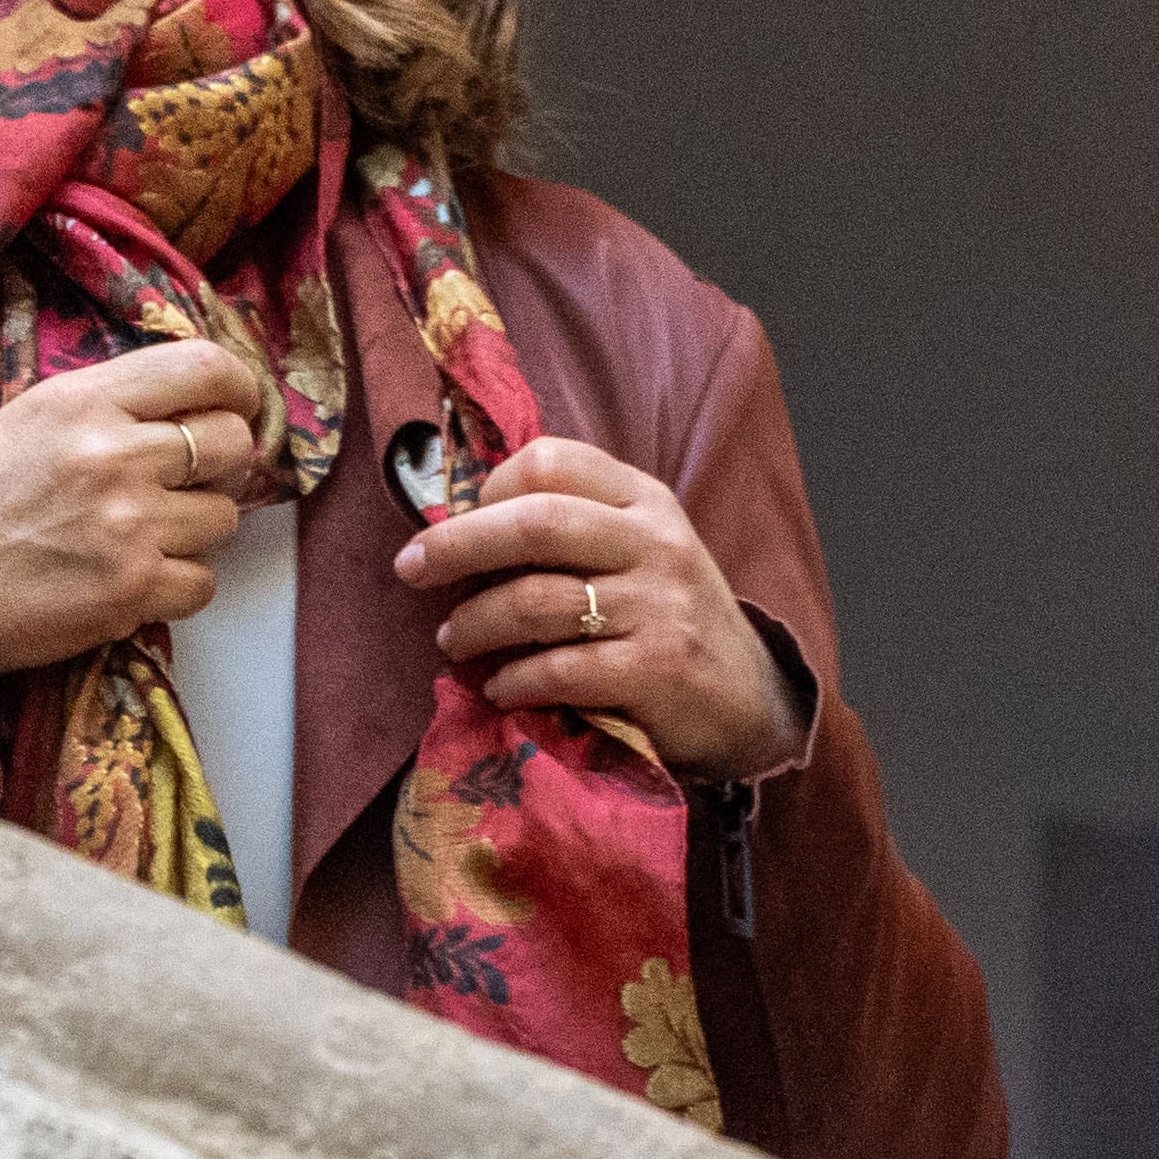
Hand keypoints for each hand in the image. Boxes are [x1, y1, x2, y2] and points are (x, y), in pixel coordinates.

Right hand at [0, 340, 272, 686]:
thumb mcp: (31, 417)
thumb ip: (110, 402)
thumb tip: (198, 402)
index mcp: (83, 400)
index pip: (204, 366)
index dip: (237, 386)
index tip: (233, 405)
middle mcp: (113, 454)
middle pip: (232, 442)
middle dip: (217, 464)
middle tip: (181, 481)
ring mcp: (127, 526)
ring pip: (224, 518)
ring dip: (192, 530)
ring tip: (137, 535)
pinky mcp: (132, 590)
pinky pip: (204, 582)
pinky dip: (176, 584)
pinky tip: (129, 576)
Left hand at [394, 435, 802, 779]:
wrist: (748, 699)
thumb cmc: (663, 615)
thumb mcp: (631, 550)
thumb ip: (566, 528)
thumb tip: (451, 526)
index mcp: (642, 499)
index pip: (550, 460)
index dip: (488, 487)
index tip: (456, 521)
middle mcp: (655, 542)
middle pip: (533, 522)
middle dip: (455, 546)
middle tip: (410, 571)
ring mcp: (660, 605)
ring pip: (535, 601)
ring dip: (474, 624)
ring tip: (453, 640)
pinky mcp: (659, 669)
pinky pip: (559, 669)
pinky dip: (513, 680)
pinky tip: (500, 687)